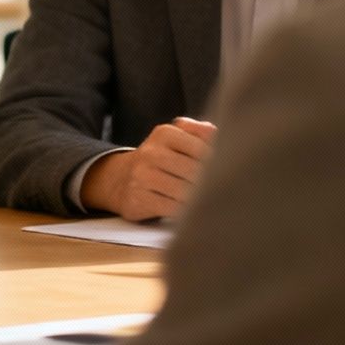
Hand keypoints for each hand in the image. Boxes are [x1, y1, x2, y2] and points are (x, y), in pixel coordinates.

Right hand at [81, 117, 215, 221]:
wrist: (119, 179)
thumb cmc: (159, 159)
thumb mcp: (176, 138)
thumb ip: (201, 133)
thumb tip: (220, 136)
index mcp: (164, 133)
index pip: (202, 149)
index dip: (216, 164)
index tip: (225, 172)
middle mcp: (150, 152)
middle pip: (194, 172)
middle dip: (209, 184)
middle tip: (221, 191)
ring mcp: (141, 176)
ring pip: (183, 192)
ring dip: (198, 199)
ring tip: (206, 201)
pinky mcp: (137, 199)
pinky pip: (171, 209)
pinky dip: (184, 212)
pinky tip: (188, 210)